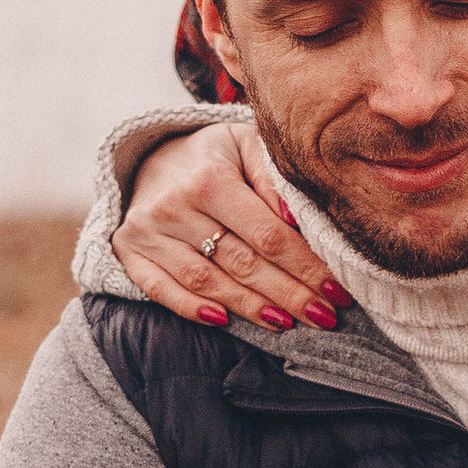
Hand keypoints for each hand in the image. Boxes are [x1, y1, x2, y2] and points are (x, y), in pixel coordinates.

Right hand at [114, 124, 344, 333]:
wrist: (151, 154)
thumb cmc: (213, 155)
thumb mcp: (246, 145)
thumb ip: (273, 176)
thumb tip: (296, 219)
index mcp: (209, 179)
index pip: (268, 235)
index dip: (306, 266)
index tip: (338, 289)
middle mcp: (173, 207)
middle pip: (242, 263)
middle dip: (289, 294)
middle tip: (325, 316)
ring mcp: (147, 232)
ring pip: (207, 282)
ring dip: (250, 308)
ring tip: (288, 322)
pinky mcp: (129, 251)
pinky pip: (160, 290)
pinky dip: (191, 308)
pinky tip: (224, 321)